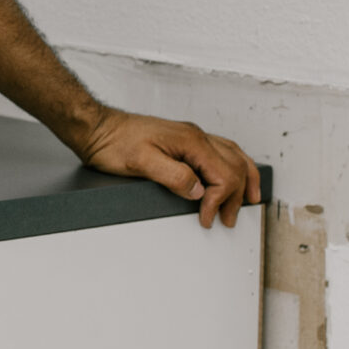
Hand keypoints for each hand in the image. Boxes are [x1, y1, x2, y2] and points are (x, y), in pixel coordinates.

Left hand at [76, 108, 261, 227]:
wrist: (98, 128)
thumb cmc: (115, 144)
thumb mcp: (141, 164)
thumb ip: (173, 177)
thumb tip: (198, 191)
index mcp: (191, 141)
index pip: (223, 175)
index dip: (218, 201)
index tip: (205, 219)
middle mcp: (196, 136)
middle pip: (234, 166)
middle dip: (235, 196)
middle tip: (225, 220)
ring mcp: (192, 136)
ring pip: (234, 155)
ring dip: (243, 179)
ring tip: (250, 200)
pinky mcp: (185, 140)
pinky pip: (222, 150)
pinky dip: (233, 165)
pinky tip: (232, 173)